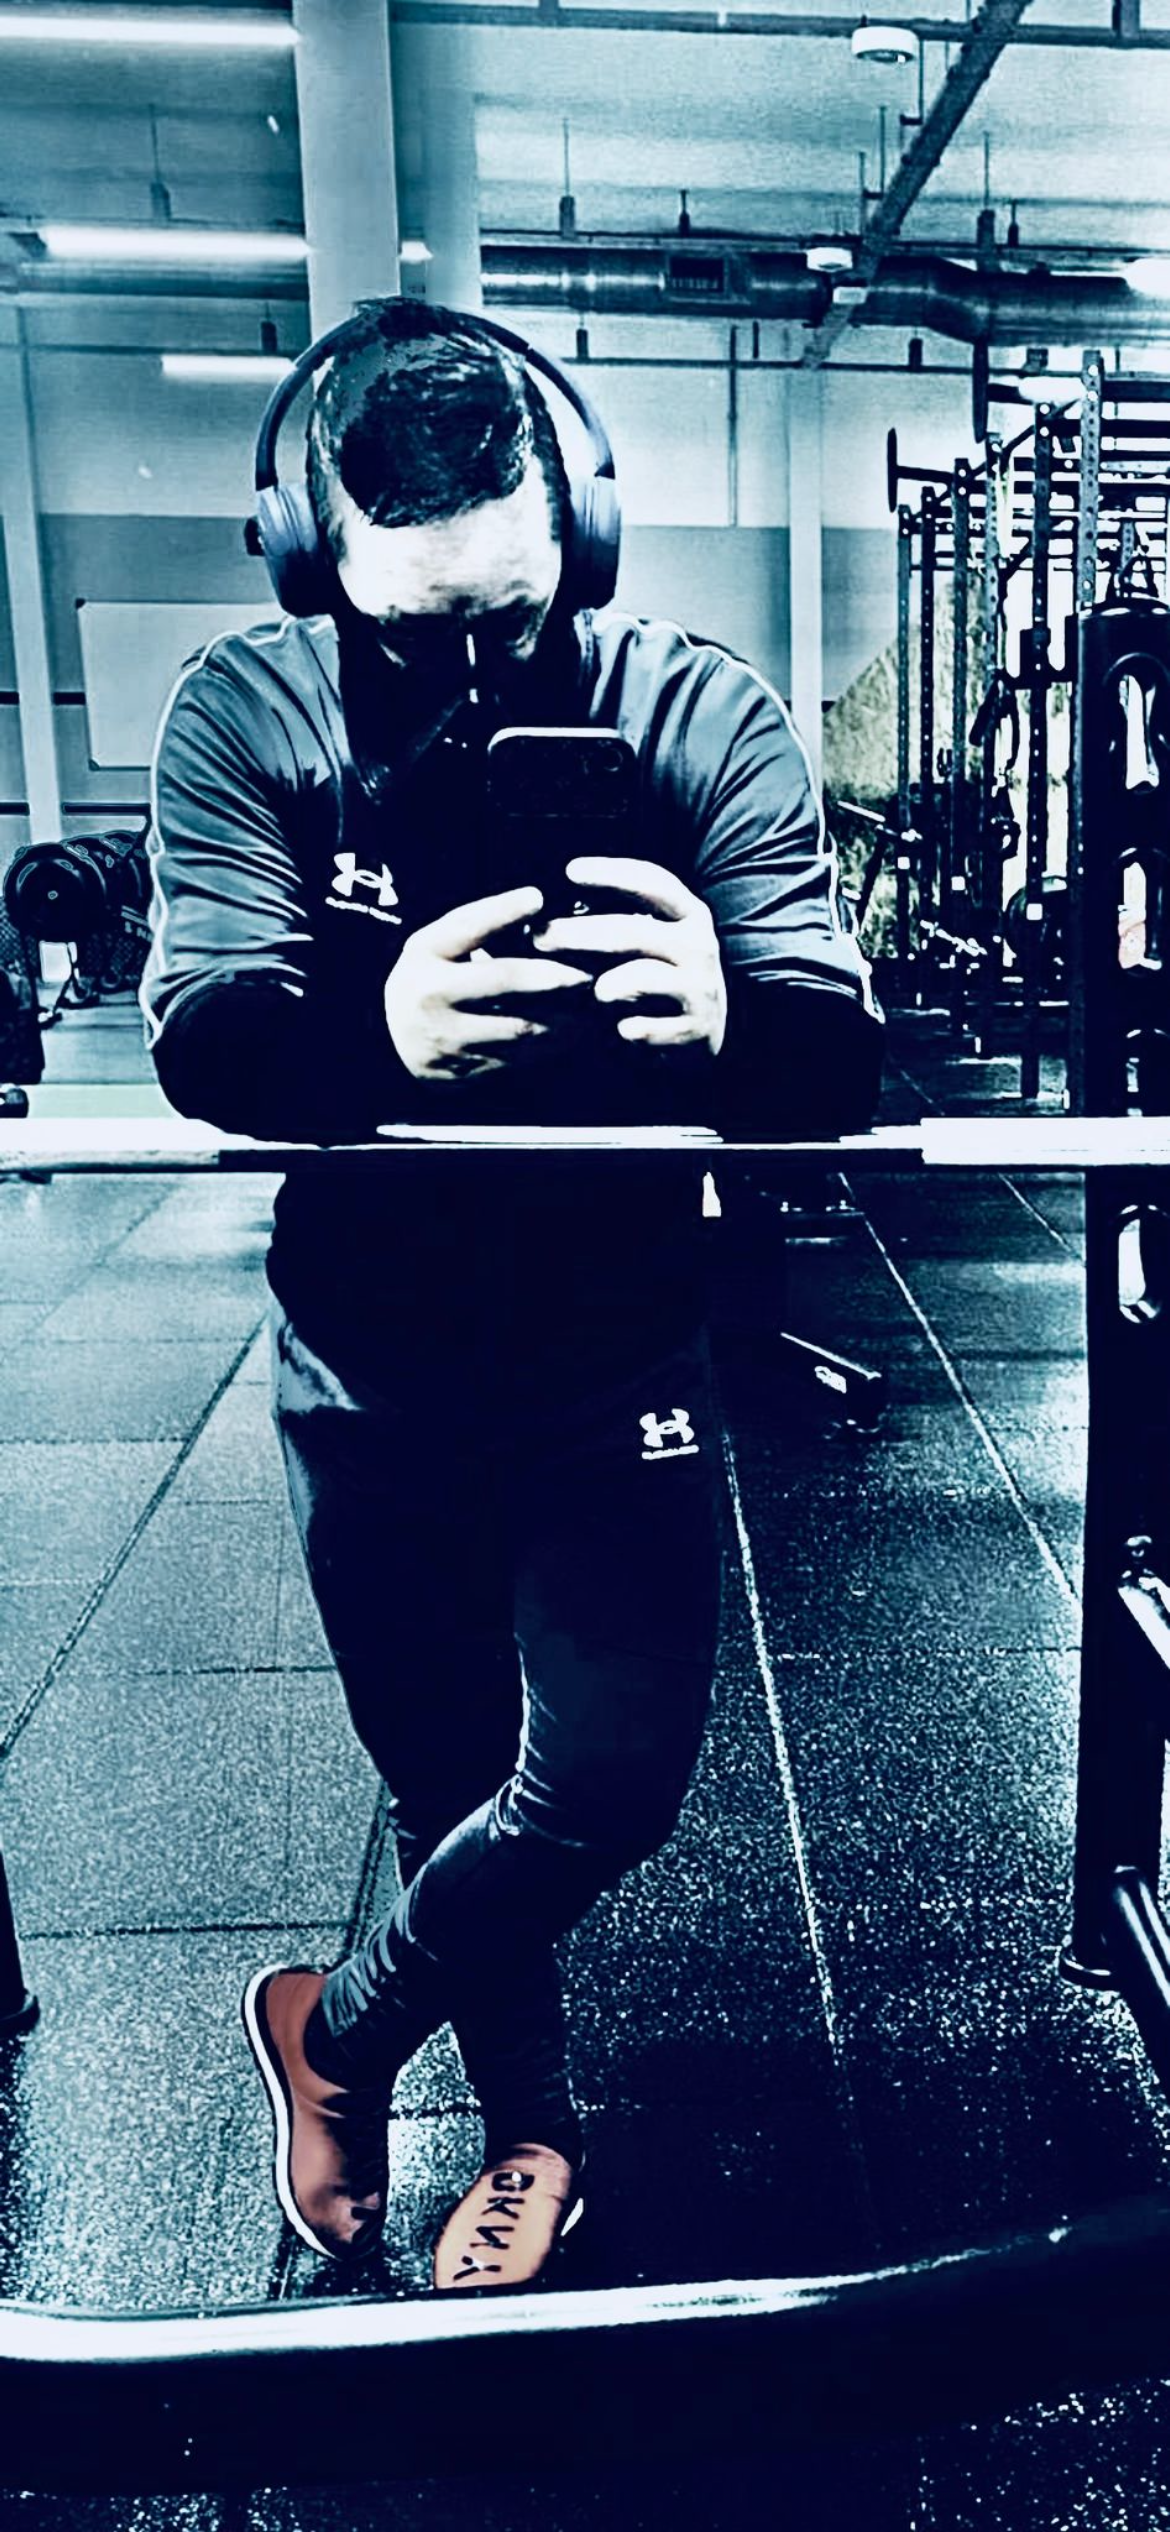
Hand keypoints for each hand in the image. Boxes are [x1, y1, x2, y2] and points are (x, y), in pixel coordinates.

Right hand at [384, 886, 591, 1081]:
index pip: (467, 927)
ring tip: (587, 1004)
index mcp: (424, 956)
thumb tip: (536, 901)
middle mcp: (432, 997)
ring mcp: (448, 1038)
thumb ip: (478, 925)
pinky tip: (570, 1033)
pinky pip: (518, 1057)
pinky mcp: (465, 1070)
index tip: (537, 897)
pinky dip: (549, 1044)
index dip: (503, 910)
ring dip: (561, 1015)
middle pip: (504, 979)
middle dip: (553, 974)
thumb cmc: (428, 980)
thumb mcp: (437, 945)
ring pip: (519, 1025)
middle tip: (585, 972)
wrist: (393, 1042)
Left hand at [532, 858, 727, 1057]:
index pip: (653, 883)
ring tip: (595, 994)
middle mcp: (699, 946)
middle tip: (539, 938)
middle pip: (632, 932)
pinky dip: (627, 1028)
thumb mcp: (649, 940)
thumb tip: (548, 913)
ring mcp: (699, 989)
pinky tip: (620, 1030)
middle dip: (579, 933)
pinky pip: (644, 1027)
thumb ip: (614, 922)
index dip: (613, 874)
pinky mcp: (694, 1030)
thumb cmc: (660, 974)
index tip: (571, 871)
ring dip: (605, 986)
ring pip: (639, 979)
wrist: (704, 1029)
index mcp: (690, 915)